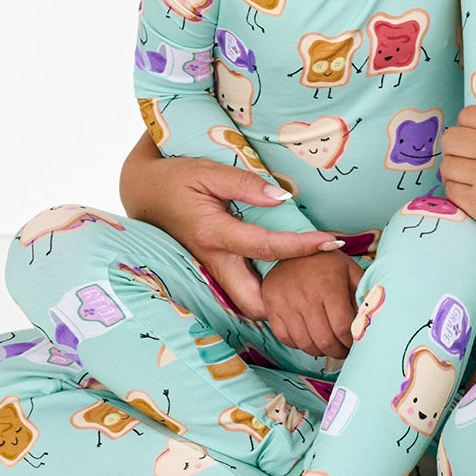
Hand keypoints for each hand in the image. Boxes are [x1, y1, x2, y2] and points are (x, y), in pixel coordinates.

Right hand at [119, 134, 335, 322]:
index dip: (303, 247)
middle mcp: (213, 261)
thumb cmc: (176, 178)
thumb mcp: (209, 172)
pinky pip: (240, 292)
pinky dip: (264, 291)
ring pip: (247, 304)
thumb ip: (246, 184)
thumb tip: (283, 199)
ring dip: (276, 301)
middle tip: (317, 282)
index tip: (332, 243)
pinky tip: (286, 277)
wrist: (144, 191)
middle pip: (254, 304)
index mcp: (214, 234)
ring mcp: (211, 270)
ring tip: (308, 281)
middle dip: (286, 304)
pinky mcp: (212, 270)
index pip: (268, 248)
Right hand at [260, 250, 363, 360]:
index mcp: (329, 286)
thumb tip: (370, 322)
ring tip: (328, 346)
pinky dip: (299, 345)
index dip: (351, 342)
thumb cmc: (327, 264)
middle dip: (338, 351)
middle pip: (325, 340)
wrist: (292, 249)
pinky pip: (285, 338)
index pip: (342, 328)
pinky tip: (309, 338)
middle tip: (343, 350)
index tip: (354, 343)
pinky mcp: (271, 308)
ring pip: (305, 344)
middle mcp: (306, 296)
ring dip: (320, 351)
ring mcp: (286, 303)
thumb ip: (363, 296)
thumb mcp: (351, 271)